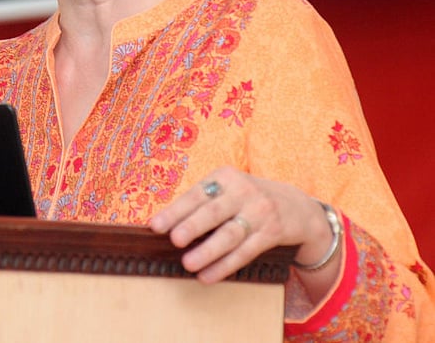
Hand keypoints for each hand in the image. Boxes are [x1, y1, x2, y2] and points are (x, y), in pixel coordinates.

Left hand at [149, 166, 337, 288]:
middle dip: (192, 226)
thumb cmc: (247, 198)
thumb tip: (166, 224)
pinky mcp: (272, 233)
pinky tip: (208, 276)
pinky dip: (225, 266)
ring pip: (230, 235)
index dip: (175, 210)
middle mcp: (244, 192)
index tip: (156, 225)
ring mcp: (260, 212)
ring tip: (188, 264)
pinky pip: (245, 252)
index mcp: (226, 177)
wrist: (297, 207)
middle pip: (214, 212)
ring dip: (208, 251)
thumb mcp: (228, 189)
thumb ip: (202, 202)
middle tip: (174, 240)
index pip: (197, 194)